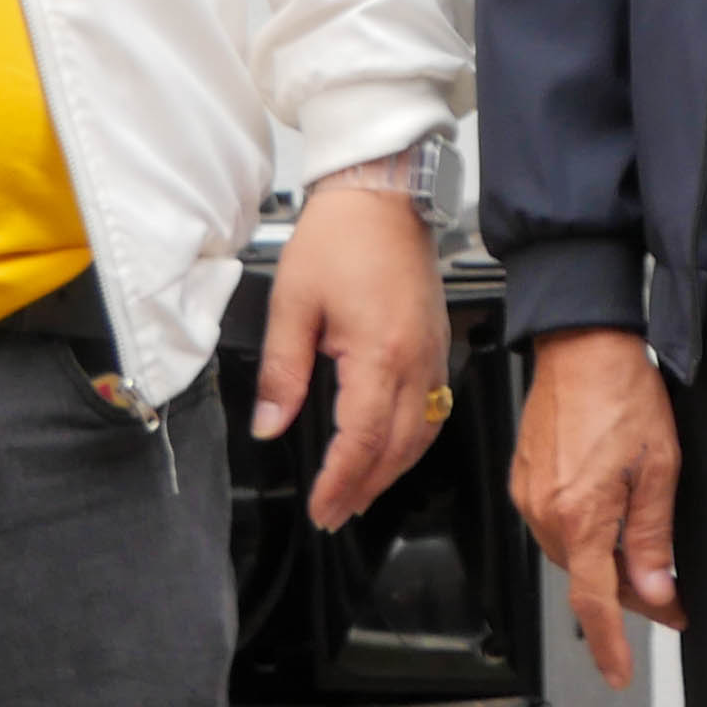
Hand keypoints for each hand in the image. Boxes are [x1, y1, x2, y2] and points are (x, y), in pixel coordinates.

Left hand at [258, 180, 449, 529]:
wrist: (381, 193)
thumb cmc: (340, 238)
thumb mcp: (293, 305)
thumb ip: (284, 373)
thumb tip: (271, 424)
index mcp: (380, 353)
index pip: (362, 439)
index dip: (341, 481)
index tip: (322, 506)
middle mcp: (416, 360)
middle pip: (398, 447)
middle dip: (366, 487)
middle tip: (336, 513)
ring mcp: (433, 352)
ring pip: (423, 432)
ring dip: (393, 470)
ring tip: (361, 491)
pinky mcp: (436, 341)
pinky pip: (434, 407)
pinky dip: (413, 439)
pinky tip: (394, 447)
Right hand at [513, 327, 684, 688]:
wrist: (582, 344)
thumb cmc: (624, 394)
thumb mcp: (659, 469)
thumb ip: (653, 538)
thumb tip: (656, 594)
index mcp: (582, 516)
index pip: (595, 602)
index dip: (611, 644)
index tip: (620, 674)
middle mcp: (546, 513)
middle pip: (587, 580)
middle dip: (626, 595)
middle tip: (668, 592)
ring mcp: (530, 497)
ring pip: (571, 556)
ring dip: (605, 564)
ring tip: (643, 553)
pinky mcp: (524, 481)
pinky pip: (556, 528)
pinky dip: (585, 536)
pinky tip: (609, 517)